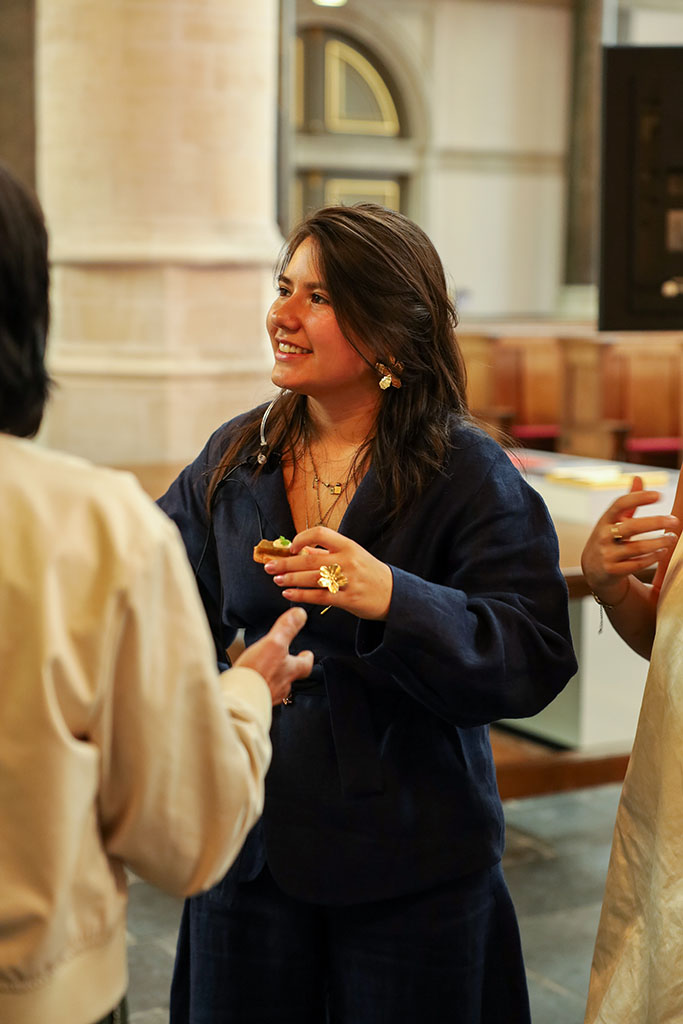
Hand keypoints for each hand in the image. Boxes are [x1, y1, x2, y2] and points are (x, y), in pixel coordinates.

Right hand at [233, 607, 313, 705]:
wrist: (237, 699)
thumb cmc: (257, 673)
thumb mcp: (274, 644)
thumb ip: (287, 629)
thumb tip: (300, 614)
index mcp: (290, 671)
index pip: (306, 665)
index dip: (307, 658)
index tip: (308, 654)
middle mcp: (281, 685)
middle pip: (290, 677)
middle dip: (288, 669)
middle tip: (286, 663)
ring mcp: (267, 695)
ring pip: (275, 686)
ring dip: (272, 678)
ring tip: (266, 671)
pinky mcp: (253, 700)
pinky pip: (258, 692)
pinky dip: (257, 686)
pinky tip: (249, 683)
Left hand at [262, 526, 393, 619]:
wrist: (393, 593)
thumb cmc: (368, 572)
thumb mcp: (352, 556)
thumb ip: (326, 552)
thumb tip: (301, 550)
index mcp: (347, 545)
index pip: (320, 533)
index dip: (302, 538)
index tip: (290, 547)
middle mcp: (346, 560)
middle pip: (309, 559)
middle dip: (286, 563)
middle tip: (269, 566)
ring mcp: (347, 580)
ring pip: (311, 578)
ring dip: (290, 579)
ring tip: (276, 579)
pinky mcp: (346, 598)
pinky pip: (318, 596)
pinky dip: (301, 595)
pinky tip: (288, 594)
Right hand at [581, 476, 679, 604]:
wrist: (594, 570)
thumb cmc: (609, 539)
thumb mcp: (613, 520)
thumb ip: (628, 502)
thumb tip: (638, 477)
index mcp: (605, 520)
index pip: (620, 504)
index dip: (638, 498)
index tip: (659, 495)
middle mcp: (604, 536)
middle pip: (632, 526)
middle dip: (656, 523)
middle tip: (675, 521)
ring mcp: (607, 554)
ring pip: (638, 548)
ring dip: (659, 542)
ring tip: (672, 538)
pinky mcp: (613, 571)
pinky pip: (637, 563)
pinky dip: (653, 557)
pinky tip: (663, 551)